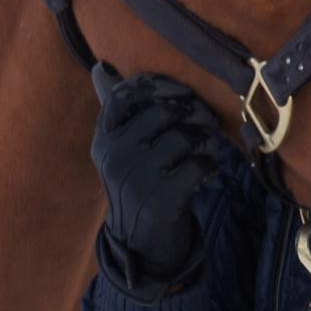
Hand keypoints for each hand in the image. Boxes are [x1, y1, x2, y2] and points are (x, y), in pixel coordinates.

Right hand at [90, 62, 219, 303]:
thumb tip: (101, 66)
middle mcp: (115, 156)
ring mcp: (137, 180)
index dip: (160, 86)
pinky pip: (199, 165)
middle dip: (193, 112)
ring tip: (204, 148)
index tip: (181, 94)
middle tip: (204, 122)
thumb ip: (116, 107)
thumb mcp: (120, 147)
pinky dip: (209, 166)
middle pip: (165, 111)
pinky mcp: (161, 202)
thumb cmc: (138, 182)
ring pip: (186, 136)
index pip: (126, 94)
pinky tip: (205, 172)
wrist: (140, 245)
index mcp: (104, 138)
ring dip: (205, 140)